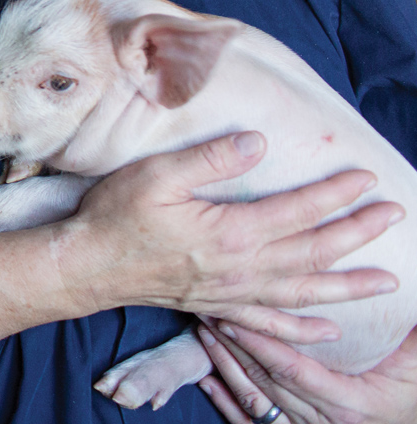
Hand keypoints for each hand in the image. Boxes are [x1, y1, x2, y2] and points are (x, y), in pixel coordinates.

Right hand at [60, 132, 402, 343]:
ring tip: (387, 281)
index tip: (363, 176)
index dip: (334, 194)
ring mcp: (232, 292)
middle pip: (313, 251)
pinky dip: (305, 328)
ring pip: (304, 291)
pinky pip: (273, 324)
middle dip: (358, 233)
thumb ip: (210, 159)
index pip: (297, 211)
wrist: (86, 266)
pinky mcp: (219, 306)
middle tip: (394, 215)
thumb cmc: (114, 216)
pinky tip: (329, 327)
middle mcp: (240, 268)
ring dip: (349, 285)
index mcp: (229, 232)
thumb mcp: (156, 175)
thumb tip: (257, 142)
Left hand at [197, 320, 416, 423]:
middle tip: (208, 312)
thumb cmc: (413, 395)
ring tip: (202, 335)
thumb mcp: (416, 368)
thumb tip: (403, 285)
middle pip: (266, 381)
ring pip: (255, 400)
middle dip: (234, 346)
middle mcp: (322, 422)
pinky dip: (228, 403)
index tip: (234, 319)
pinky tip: (207, 382)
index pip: (292, 370)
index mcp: (348, 403)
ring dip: (225, 367)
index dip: (261, 345)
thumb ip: (409, 336)